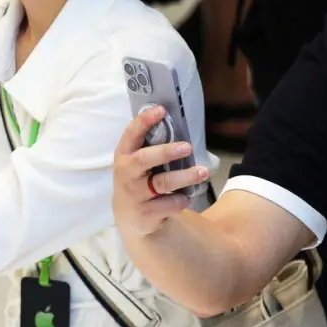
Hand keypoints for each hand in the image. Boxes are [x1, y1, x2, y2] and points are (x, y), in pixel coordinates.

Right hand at [112, 105, 211, 239]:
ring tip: (203, 172)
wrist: (130, 217)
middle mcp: (126, 173)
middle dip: (166, 152)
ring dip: (184, 177)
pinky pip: (168, 205)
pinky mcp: (145, 213)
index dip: (144, 121)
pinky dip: (181, 200)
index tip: (161, 110)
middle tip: (187, 147)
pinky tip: (187, 197)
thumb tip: (176, 124)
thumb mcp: (136, 162)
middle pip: (144, 160)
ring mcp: (134, 194)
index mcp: (124, 155)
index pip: (131, 134)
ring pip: (161, 184)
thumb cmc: (138, 179)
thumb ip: (149, 147)